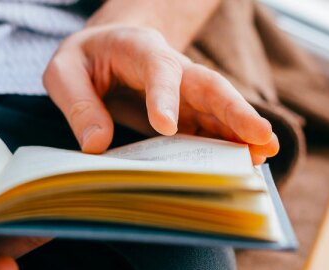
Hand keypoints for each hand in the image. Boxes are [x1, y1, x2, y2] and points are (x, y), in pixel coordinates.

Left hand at [43, 25, 278, 163]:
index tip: (167, 127)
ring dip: (241, 132)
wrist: (104, 49)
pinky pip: (208, 126)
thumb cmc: (84, 59)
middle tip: (260, 137)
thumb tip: (96, 145)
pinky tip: (243, 160)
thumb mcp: (64, 72)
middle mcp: (169, 69)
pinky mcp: (184, 111)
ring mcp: (181, 91)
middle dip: (235, 111)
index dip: (165, 95)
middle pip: (208, 85)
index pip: (158, 68)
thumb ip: (78, 104)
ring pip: (217, 108)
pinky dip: (226, 143)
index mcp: (137, 49)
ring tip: (263, 155)